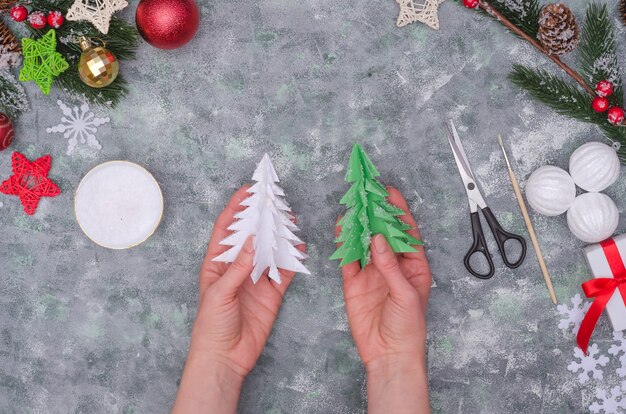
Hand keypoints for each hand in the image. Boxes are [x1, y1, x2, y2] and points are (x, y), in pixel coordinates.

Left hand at [173, 186, 303, 413]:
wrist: (225, 357)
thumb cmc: (211, 325)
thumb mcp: (220, 292)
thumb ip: (238, 267)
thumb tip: (251, 240)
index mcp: (217, 264)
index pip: (226, 229)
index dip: (235, 209)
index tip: (247, 191)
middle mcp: (237, 267)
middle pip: (251, 236)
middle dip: (262, 219)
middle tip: (275, 202)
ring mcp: (255, 279)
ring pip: (270, 251)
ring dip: (279, 237)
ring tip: (291, 220)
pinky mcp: (271, 293)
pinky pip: (284, 272)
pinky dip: (293, 261)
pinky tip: (300, 249)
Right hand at [336, 187, 431, 413]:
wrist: (389, 353)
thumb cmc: (409, 327)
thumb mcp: (406, 294)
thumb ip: (391, 266)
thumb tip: (379, 240)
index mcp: (412, 265)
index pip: (405, 232)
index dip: (398, 211)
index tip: (389, 192)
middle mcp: (391, 264)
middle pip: (382, 232)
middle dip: (374, 213)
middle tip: (366, 193)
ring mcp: (372, 272)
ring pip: (363, 242)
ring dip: (357, 225)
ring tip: (351, 206)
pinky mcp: (354, 282)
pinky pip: (348, 258)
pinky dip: (343, 244)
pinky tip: (341, 229)